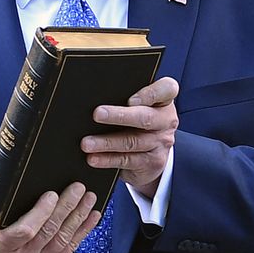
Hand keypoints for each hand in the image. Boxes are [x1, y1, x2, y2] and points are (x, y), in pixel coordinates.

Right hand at [0, 183, 100, 252]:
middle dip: (67, 206)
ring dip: (79, 216)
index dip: (41, 212)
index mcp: (1, 247)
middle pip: (49, 231)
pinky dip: (82, 231)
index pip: (25, 230)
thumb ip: (2, 211)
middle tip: (78, 188)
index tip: (52, 194)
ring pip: (62, 238)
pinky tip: (91, 217)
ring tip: (88, 198)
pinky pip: (69, 248)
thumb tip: (23, 183)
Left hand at [81, 76, 179, 197]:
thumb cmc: (139, 121)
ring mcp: (160, 143)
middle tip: (97, 114)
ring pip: (132, 142)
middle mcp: (166, 121)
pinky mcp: (152, 163)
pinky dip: (107, 160)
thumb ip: (125, 98)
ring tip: (86, 143)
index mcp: (164, 100)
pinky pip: (127, 160)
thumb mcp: (140, 106)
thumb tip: (95, 96)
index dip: (151, 93)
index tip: (131, 100)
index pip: (167, 89)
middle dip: (119, 116)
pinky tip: (93, 158)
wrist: (153, 154)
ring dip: (107, 142)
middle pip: (145, 117)